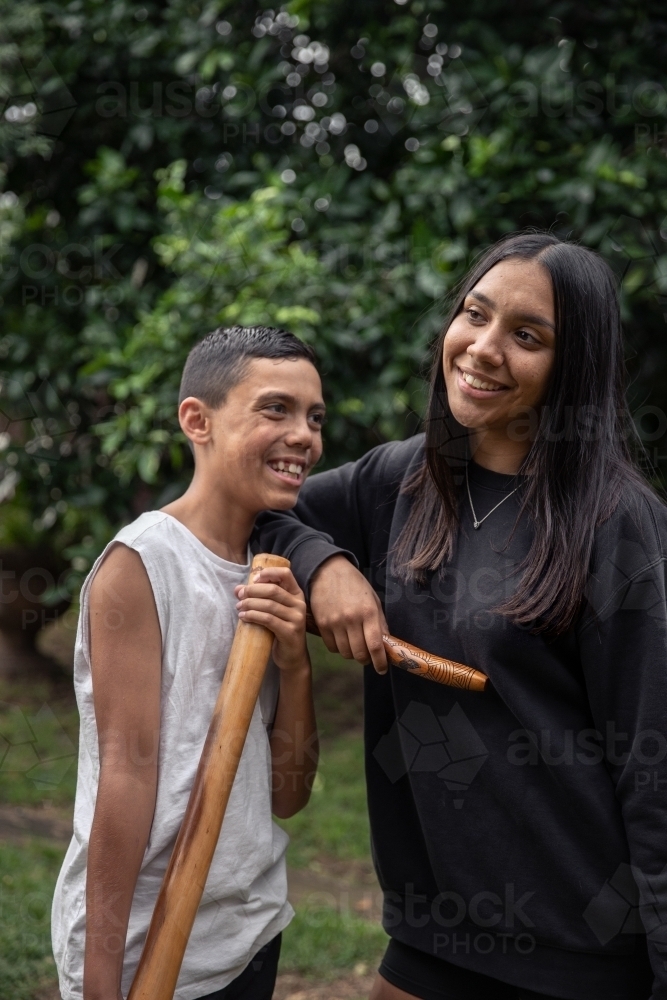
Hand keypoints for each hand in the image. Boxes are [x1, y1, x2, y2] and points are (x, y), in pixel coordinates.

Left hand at [235, 567, 307, 672]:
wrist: (292, 657)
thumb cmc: (280, 630)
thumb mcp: (273, 611)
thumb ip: (260, 598)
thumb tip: (238, 589)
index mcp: (296, 594)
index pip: (285, 574)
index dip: (268, 573)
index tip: (253, 580)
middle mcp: (299, 604)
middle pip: (274, 590)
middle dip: (253, 590)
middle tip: (239, 595)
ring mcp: (297, 618)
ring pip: (269, 605)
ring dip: (250, 604)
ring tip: (239, 607)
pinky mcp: (290, 632)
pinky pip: (268, 619)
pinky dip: (253, 616)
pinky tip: (243, 617)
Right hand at [309, 555, 388, 673]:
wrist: (328, 571)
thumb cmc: (354, 584)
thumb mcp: (373, 600)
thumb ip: (380, 622)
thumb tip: (386, 644)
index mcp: (368, 612)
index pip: (375, 646)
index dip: (380, 662)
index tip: (382, 669)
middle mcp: (351, 619)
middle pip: (359, 654)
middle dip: (366, 660)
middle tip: (368, 656)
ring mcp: (335, 622)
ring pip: (345, 653)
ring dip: (352, 654)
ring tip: (355, 645)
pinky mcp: (322, 624)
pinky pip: (332, 647)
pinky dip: (339, 648)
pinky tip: (342, 638)